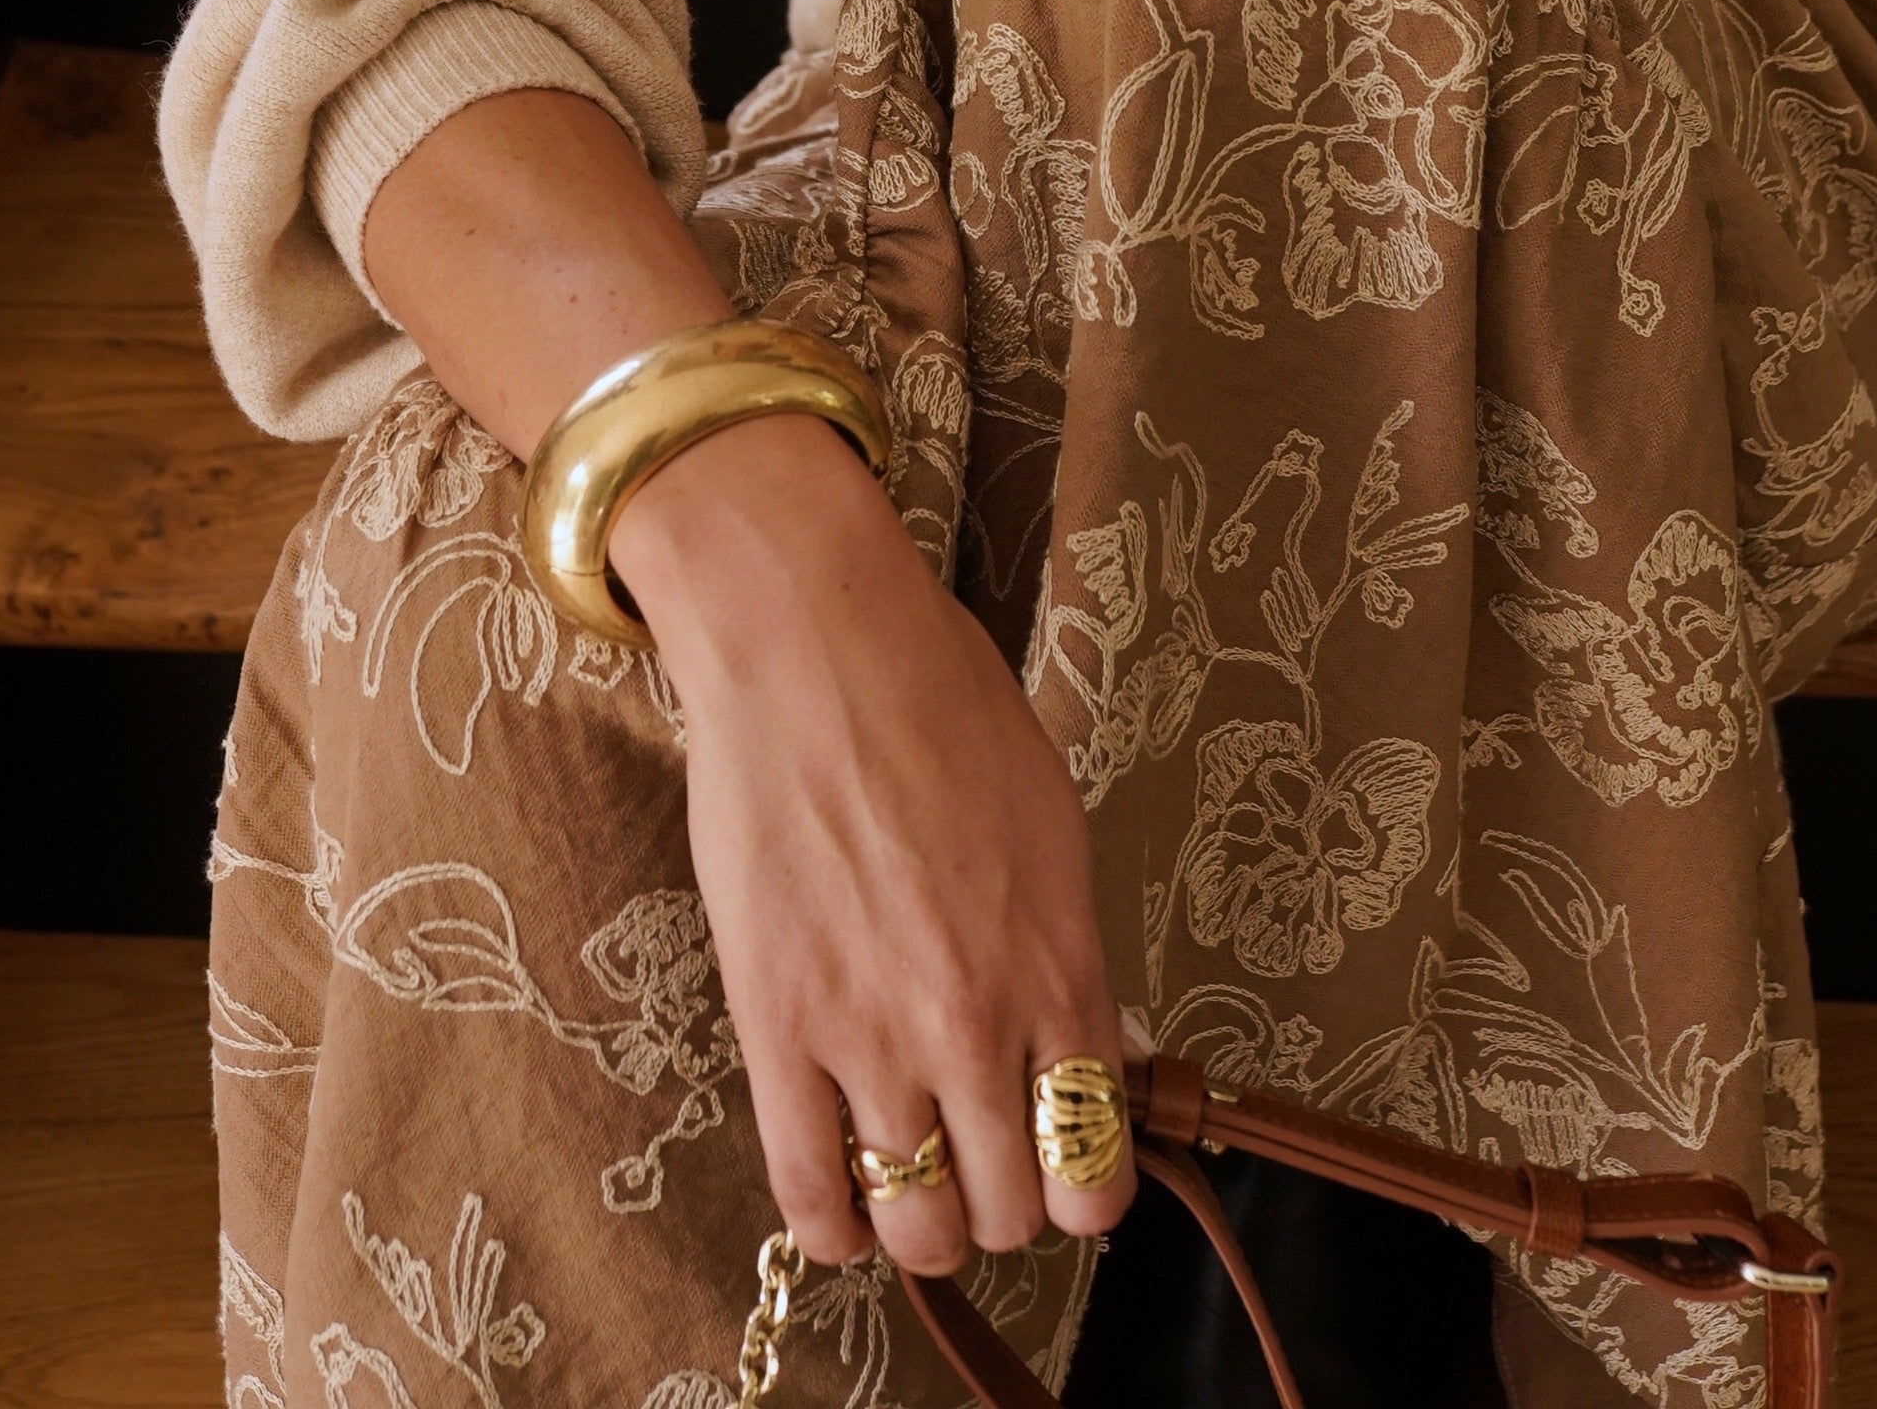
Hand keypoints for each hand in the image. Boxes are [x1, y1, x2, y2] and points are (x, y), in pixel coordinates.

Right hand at [618, 415, 1134, 1277]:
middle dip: (1000, 1206)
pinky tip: (838, 1210)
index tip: (1054, 1160)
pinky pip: (809, 1194)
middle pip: (1013, 1215)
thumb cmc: (939, 702)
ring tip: (909, 1186)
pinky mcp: (778, 1029)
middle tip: (975, 1165)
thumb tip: (1089, 1047)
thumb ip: (1070, 952)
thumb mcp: (1053, 824)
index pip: (1098, 1166)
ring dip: (921, 1226)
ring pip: (919, 1227)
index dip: (1080, 1186)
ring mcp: (873, 1037)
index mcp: (1060, 970)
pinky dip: (831, 1230)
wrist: (818, 647)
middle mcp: (977, 1025)